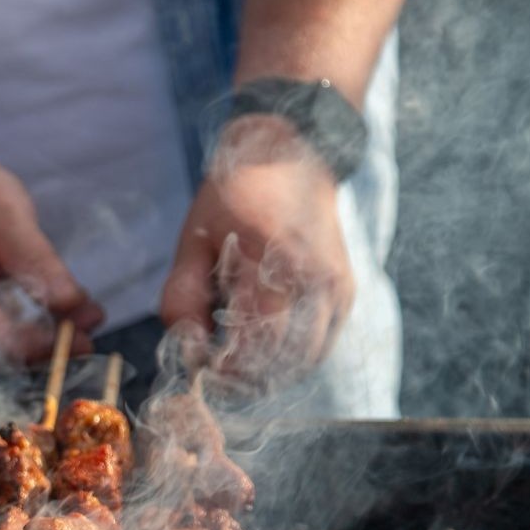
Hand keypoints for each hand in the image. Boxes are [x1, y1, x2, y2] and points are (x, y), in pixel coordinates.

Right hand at [0, 139, 104, 365]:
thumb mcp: (7, 220)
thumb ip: (40, 267)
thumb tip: (78, 311)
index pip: (2, 343)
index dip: (48, 346)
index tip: (88, 338)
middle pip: (5, 354)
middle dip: (52, 347)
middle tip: (92, 326)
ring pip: (7, 348)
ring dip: (47, 338)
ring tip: (86, 318)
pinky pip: (2, 332)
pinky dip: (34, 325)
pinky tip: (62, 313)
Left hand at [160, 115, 353, 390]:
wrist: (294, 151)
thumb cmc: (235, 193)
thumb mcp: (194, 239)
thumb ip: (182, 297)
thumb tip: (187, 349)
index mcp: (273, 261)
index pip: (254, 345)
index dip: (224, 369)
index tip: (198, 366)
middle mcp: (316, 279)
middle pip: (284, 363)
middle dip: (245, 378)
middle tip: (214, 369)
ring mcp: (337, 288)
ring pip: (307, 362)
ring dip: (270, 372)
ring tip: (235, 357)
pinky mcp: (346, 292)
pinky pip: (321, 345)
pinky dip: (291, 356)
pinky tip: (262, 341)